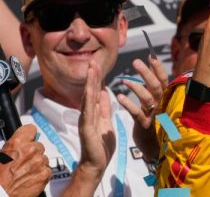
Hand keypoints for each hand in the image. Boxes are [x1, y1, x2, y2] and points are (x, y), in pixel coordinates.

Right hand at [0, 124, 50, 196]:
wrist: (2, 194)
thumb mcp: (2, 155)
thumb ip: (14, 146)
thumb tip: (22, 141)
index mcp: (17, 143)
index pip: (31, 129)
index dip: (29, 135)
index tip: (28, 139)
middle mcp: (31, 150)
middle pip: (39, 145)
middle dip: (33, 152)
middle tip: (24, 162)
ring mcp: (40, 161)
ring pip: (44, 158)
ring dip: (38, 164)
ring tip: (25, 172)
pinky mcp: (46, 173)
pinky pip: (47, 169)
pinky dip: (41, 173)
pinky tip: (31, 178)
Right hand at [76, 61, 114, 185]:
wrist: (96, 164)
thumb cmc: (102, 146)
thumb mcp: (107, 123)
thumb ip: (105, 109)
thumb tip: (104, 93)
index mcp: (95, 113)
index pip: (96, 92)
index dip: (97, 79)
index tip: (98, 64)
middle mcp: (88, 115)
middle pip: (90, 92)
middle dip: (92, 76)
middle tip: (93, 60)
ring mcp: (86, 121)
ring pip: (88, 99)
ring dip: (90, 83)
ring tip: (91, 70)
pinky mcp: (87, 129)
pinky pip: (88, 113)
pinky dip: (89, 101)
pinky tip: (90, 91)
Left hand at [116, 55, 168, 160]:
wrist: (155, 148)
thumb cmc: (155, 124)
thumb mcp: (158, 105)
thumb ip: (155, 90)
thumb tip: (153, 71)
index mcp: (166, 98)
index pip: (164, 80)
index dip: (157, 68)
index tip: (150, 56)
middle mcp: (163, 105)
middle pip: (156, 86)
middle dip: (146, 73)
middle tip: (135, 62)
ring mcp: (155, 115)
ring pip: (147, 98)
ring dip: (136, 87)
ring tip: (123, 80)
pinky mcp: (146, 126)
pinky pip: (137, 113)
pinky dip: (129, 104)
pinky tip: (119, 97)